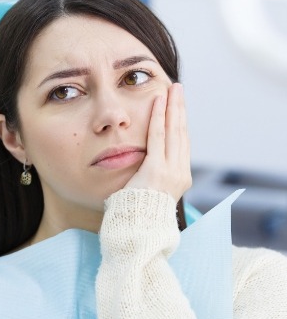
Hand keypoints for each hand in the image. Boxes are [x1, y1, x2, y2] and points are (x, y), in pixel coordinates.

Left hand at [125, 83, 191, 201]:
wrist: (137, 229)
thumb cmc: (137, 212)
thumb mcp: (150, 190)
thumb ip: (152, 174)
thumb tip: (144, 161)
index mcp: (180, 177)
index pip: (182, 144)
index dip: (180, 123)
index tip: (177, 107)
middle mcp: (180, 173)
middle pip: (182, 133)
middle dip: (180, 109)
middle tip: (178, 90)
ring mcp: (171, 171)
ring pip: (174, 131)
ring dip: (173, 107)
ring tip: (172, 89)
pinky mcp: (157, 169)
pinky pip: (158, 137)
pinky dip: (158, 117)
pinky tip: (158, 101)